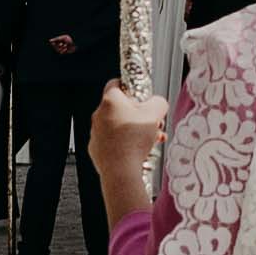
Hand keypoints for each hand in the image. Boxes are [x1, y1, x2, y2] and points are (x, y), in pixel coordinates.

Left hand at [89, 82, 170, 228]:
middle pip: (121, 108)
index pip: (117, 84)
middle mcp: (99, 115)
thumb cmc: (133, 141)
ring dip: (135, 130)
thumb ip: (159, 102)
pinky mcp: (97, 149)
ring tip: (151, 139)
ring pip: (119, 126)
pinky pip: (113, 142)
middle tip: (152, 122)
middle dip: (139, 114)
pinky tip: (139, 151)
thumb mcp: (155, 113)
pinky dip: (125, 144)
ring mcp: (96, 133)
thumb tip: (158, 103)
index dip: (131, 88)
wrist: (121, 170)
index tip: (141, 95)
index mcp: (110, 101)